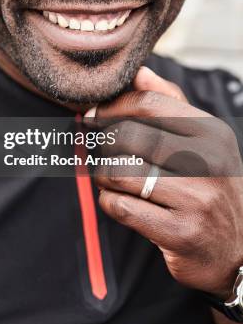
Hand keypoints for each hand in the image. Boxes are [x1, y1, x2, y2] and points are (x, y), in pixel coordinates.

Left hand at [85, 66, 242, 298]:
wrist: (236, 251)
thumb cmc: (208, 186)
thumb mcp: (202, 141)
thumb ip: (169, 103)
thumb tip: (139, 72)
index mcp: (212, 133)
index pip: (149, 104)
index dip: (112, 107)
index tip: (95, 116)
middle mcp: (209, 163)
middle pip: (128, 137)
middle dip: (103, 144)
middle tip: (101, 152)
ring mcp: (197, 200)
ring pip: (119, 172)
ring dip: (102, 174)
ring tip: (108, 177)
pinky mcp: (180, 233)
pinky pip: (120, 206)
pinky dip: (109, 202)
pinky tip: (119, 201)